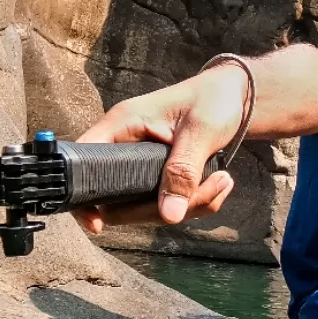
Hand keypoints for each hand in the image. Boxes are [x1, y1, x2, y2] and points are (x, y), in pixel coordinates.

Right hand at [73, 66, 247, 231]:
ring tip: (222, 180)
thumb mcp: (200, 132)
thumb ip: (183, 171)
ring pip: (149, 208)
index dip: (84, 197)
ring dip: (189, 206)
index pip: (83, 162)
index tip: (97, 224)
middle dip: (162, 208)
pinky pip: (170, 205)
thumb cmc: (213, 99)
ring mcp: (142, 165)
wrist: (234, 95)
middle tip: (209, 190)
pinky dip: (196, 203)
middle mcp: (125, 147)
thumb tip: (169, 215)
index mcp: (122, 125)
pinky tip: (219, 183)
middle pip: (119, 201)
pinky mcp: (161, 177)